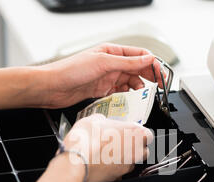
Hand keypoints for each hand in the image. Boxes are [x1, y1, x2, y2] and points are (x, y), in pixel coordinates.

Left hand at [34, 43, 164, 107]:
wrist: (52, 87)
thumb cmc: (70, 70)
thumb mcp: (103, 63)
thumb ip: (127, 63)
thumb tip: (148, 58)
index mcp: (111, 51)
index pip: (138, 55)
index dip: (152, 63)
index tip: (161, 74)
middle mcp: (110, 63)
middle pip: (136, 68)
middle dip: (148, 76)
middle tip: (159, 85)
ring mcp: (106, 77)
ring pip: (129, 81)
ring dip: (137, 87)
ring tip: (143, 94)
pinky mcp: (101, 90)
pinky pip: (119, 92)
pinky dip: (126, 95)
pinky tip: (130, 98)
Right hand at [63, 114, 153, 181]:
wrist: (75, 159)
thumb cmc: (85, 139)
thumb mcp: (94, 119)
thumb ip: (105, 121)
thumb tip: (102, 122)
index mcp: (133, 132)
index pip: (148, 134)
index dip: (140, 134)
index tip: (132, 133)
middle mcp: (134, 150)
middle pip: (144, 150)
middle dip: (136, 148)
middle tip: (122, 143)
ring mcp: (127, 165)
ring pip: (133, 163)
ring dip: (125, 159)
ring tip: (110, 154)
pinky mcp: (117, 176)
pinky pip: (120, 173)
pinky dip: (114, 169)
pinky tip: (104, 164)